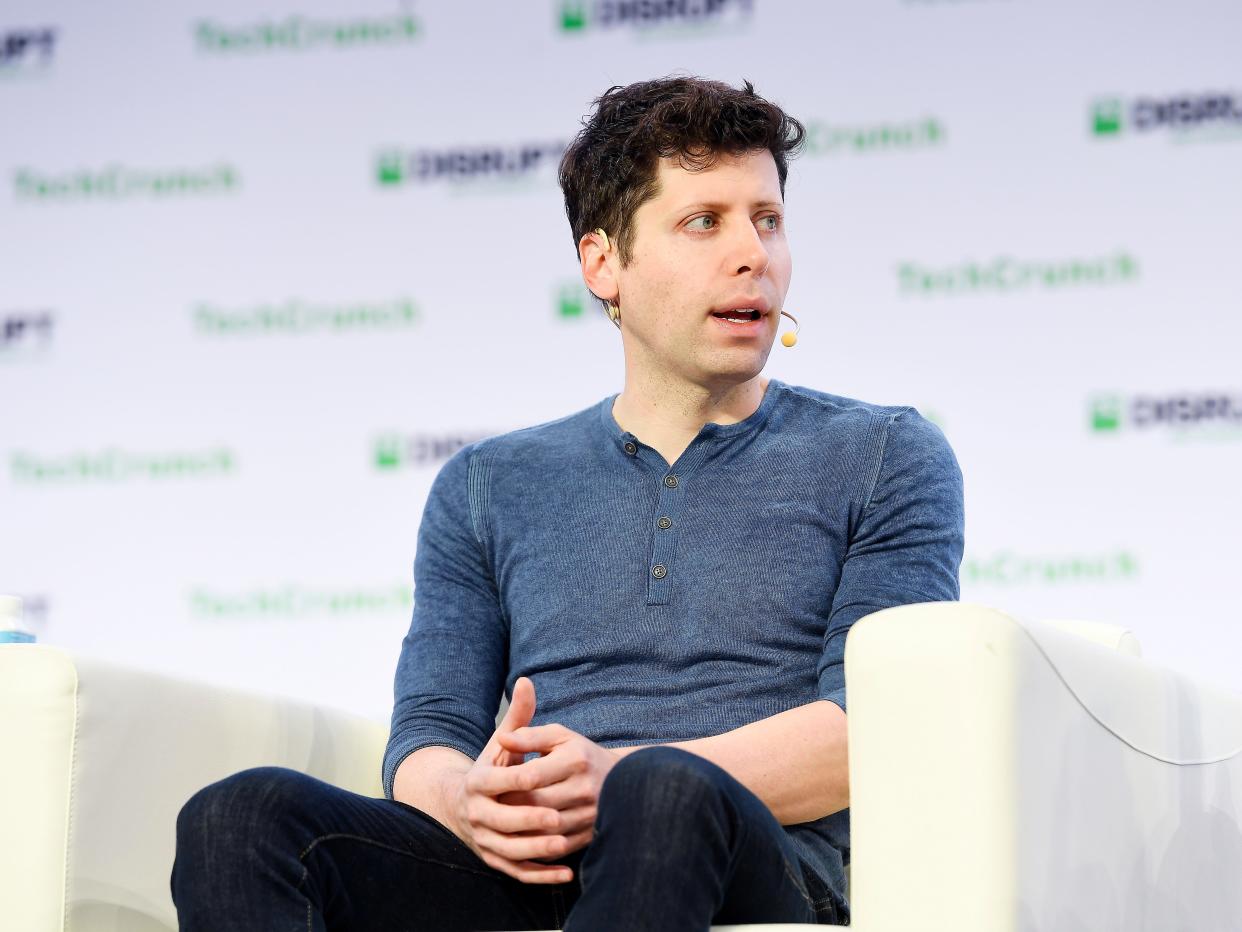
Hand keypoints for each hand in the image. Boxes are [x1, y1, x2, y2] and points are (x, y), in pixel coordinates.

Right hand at [446, 677, 576, 883]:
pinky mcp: (495, 860)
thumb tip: (526, 681)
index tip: (543, 778)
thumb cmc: (494, 768)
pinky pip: (517, 871)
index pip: (499, 782)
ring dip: (536, 849)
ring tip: (563, 844)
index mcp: (478, 782)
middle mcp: (477, 813)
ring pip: (509, 849)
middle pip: (502, 820)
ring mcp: (485, 840)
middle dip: (530, 820)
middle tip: (558, 818)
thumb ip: (518, 717)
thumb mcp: (501, 743)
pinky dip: (540, 875)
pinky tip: (566, 873)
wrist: (463, 805)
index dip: (520, 780)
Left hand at [491, 722, 619, 854]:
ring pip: (545, 832)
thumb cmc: (579, 753)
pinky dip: (537, 848)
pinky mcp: (591, 836)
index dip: (508, 783)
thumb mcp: (558, 736)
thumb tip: (503, 739)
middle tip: (493, 808)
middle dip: (510, 809)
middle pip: (537, 806)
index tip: (492, 786)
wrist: (621, 778)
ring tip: (503, 826)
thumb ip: (529, 736)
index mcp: (576, 760)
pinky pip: (557, 848)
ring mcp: (590, 815)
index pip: (532, 776)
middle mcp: (586, 789)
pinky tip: (522, 840)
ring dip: (521, 832)